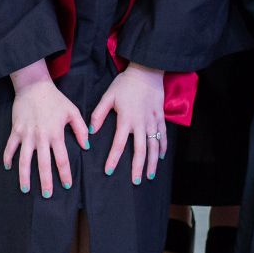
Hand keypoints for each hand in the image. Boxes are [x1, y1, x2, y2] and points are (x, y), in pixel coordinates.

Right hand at [3, 62, 87, 197]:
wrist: (34, 85)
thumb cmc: (55, 99)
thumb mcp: (72, 111)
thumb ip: (81, 129)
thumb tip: (86, 147)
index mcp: (56, 133)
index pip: (61, 159)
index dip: (64, 173)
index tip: (67, 185)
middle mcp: (41, 137)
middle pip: (43, 164)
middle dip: (45, 181)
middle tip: (47, 195)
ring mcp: (27, 134)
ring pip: (24, 159)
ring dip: (24, 175)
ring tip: (25, 189)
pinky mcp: (16, 130)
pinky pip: (10, 147)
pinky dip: (8, 158)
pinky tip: (8, 168)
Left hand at [90, 64, 165, 184]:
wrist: (147, 71)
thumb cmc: (125, 84)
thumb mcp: (108, 96)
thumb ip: (99, 114)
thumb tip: (90, 131)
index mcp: (126, 119)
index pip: (119, 144)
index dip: (113, 158)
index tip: (109, 171)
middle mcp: (141, 123)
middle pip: (140, 150)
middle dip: (137, 167)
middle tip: (135, 181)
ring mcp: (153, 121)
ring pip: (153, 146)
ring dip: (152, 162)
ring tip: (150, 175)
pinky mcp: (160, 117)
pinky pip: (163, 135)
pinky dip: (162, 147)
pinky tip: (160, 157)